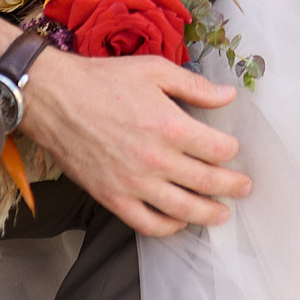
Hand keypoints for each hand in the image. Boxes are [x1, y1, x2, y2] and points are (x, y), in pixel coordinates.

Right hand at [17, 48, 250, 236]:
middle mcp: (156, 159)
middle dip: (232, 186)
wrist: (55, 99)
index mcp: (170, 126)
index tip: (232, 149)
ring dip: (209, 214)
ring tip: (222, 213)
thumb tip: (229, 96)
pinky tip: (179, 221)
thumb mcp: (154, 71)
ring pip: (184, 210)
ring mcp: (134, 183)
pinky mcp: (113, 198)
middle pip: (208, 183)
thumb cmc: (103, 80)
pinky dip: (170, 228)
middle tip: (244, 187)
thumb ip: (195, 86)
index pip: (218, 150)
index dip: (231, 150)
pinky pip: (148, 224)